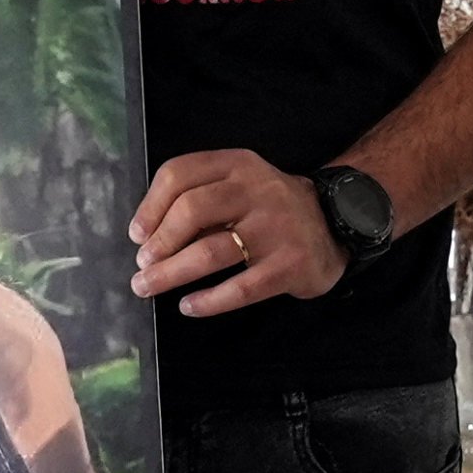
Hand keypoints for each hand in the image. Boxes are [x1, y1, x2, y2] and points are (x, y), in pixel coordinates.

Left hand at [129, 151, 344, 316]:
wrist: (336, 224)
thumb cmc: (271, 208)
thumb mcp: (241, 184)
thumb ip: (201, 197)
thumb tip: (148, 233)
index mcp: (237, 165)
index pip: (180, 173)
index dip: (150, 206)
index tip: (137, 234)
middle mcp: (256, 191)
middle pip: (192, 210)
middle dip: (159, 242)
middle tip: (143, 265)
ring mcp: (275, 229)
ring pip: (210, 252)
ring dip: (171, 273)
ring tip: (148, 287)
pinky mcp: (289, 265)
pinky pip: (240, 288)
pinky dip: (208, 301)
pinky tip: (189, 306)